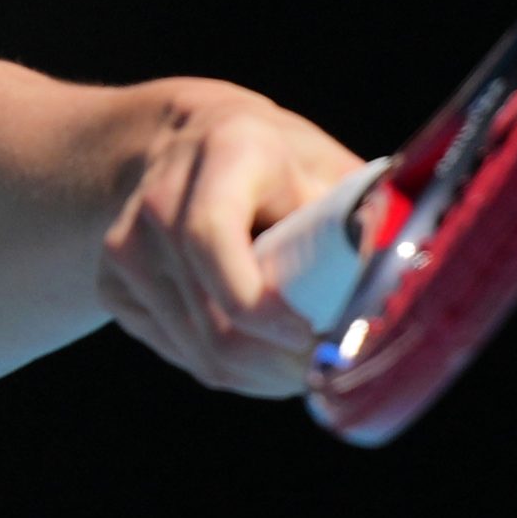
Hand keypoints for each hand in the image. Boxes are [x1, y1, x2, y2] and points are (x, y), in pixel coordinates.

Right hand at [97, 77, 362, 397]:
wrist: (186, 142)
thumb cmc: (277, 162)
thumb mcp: (324, 170)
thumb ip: (358, 223)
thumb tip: (403, 288)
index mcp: (222, 153)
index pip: (211, 240)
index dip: (261, 306)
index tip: (313, 338)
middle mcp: (158, 198)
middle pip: (211, 317)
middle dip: (278, 363)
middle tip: (327, 372)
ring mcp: (126, 246)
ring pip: (198, 351)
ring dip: (261, 375)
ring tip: (303, 364)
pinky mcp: (113, 285)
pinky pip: (180, 354)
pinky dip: (229, 368)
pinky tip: (261, 349)